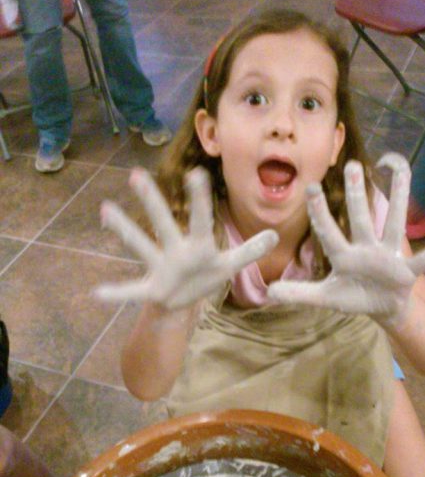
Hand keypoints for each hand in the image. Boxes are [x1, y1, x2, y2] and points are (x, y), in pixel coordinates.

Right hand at [95, 167, 277, 310]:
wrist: (184, 303)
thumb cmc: (204, 277)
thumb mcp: (229, 266)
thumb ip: (249, 251)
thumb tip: (274, 235)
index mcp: (199, 245)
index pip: (201, 219)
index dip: (199, 199)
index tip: (196, 173)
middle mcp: (176, 250)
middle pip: (164, 223)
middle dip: (152, 202)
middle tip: (136, 174)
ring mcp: (161, 268)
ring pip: (141, 246)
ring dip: (125, 229)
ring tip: (105, 209)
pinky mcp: (152, 290)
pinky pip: (132, 291)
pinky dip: (117, 293)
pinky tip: (98, 293)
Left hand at [268, 153, 424, 328]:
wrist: (380, 308)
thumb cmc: (353, 297)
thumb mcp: (324, 298)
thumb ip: (299, 295)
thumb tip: (269, 293)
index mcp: (343, 256)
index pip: (328, 232)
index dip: (320, 212)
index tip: (311, 187)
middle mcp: (365, 249)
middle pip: (360, 217)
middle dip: (356, 194)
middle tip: (353, 164)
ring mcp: (388, 257)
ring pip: (392, 222)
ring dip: (398, 196)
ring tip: (402, 167)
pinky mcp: (407, 271)